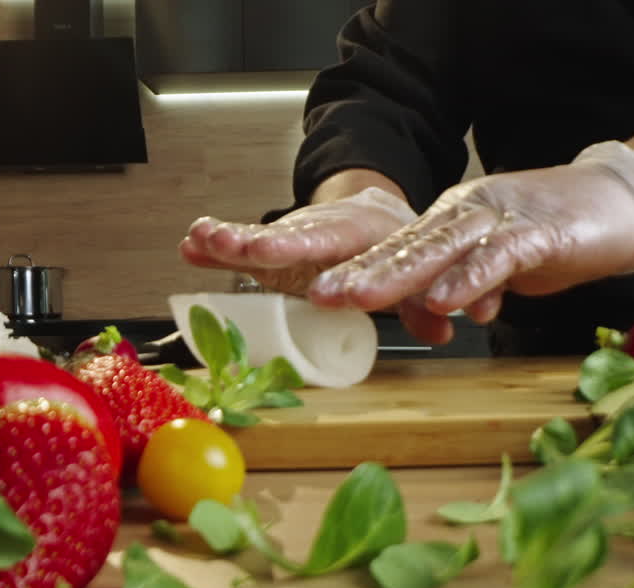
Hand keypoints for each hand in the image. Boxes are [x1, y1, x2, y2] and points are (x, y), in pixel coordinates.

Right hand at [179, 186, 417, 296]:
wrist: (370, 211)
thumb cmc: (389, 246)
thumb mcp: (413, 270)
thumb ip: (423, 304)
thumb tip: (442, 329)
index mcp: (362, 235)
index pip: (353, 253)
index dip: (339, 276)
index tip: (320, 292)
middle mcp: (323, 231)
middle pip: (298, 240)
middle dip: (272, 246)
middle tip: (249, 251)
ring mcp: (292, 237)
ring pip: (262, 238)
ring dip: (233, 240)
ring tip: (205, 239)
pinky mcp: (269, 247)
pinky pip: (241, 245)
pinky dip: (216, 244)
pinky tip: (191, 245)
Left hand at [308, 142, 633, 332]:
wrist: (627, 198)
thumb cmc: (562, 231)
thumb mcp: (506, 267)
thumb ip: (473, 284)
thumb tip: (446, 310)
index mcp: (457, 220)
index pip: (401, 248)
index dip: (360, 270)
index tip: (321, 294)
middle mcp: (471, 212)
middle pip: (409, 245)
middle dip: (362, 272)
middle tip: (321, 294)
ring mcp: (505, 219)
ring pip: (443, 247)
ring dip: (400, 274)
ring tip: (361, 297)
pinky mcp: (542, 234)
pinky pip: (500, 257)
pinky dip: (472, 278)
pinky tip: (446, 300)